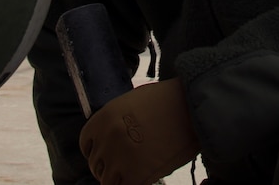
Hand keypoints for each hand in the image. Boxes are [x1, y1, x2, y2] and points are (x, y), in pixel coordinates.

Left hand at [79, 78, 199, 184]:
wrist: (192, 107)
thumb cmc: (168, 102)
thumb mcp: (132, 103)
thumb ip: (116, 122)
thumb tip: (110, 142)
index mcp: (104, 118)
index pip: (86, 144)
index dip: (96, 151)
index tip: (106, 156)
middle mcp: (107, 138)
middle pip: (96, 165)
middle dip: (108, 167)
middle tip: (124, 166)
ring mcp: (120, 158)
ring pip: (107, 181)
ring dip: (119, 179)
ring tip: (134, 173)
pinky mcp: (137, 175)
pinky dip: (132, 184)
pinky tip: (143, 177)